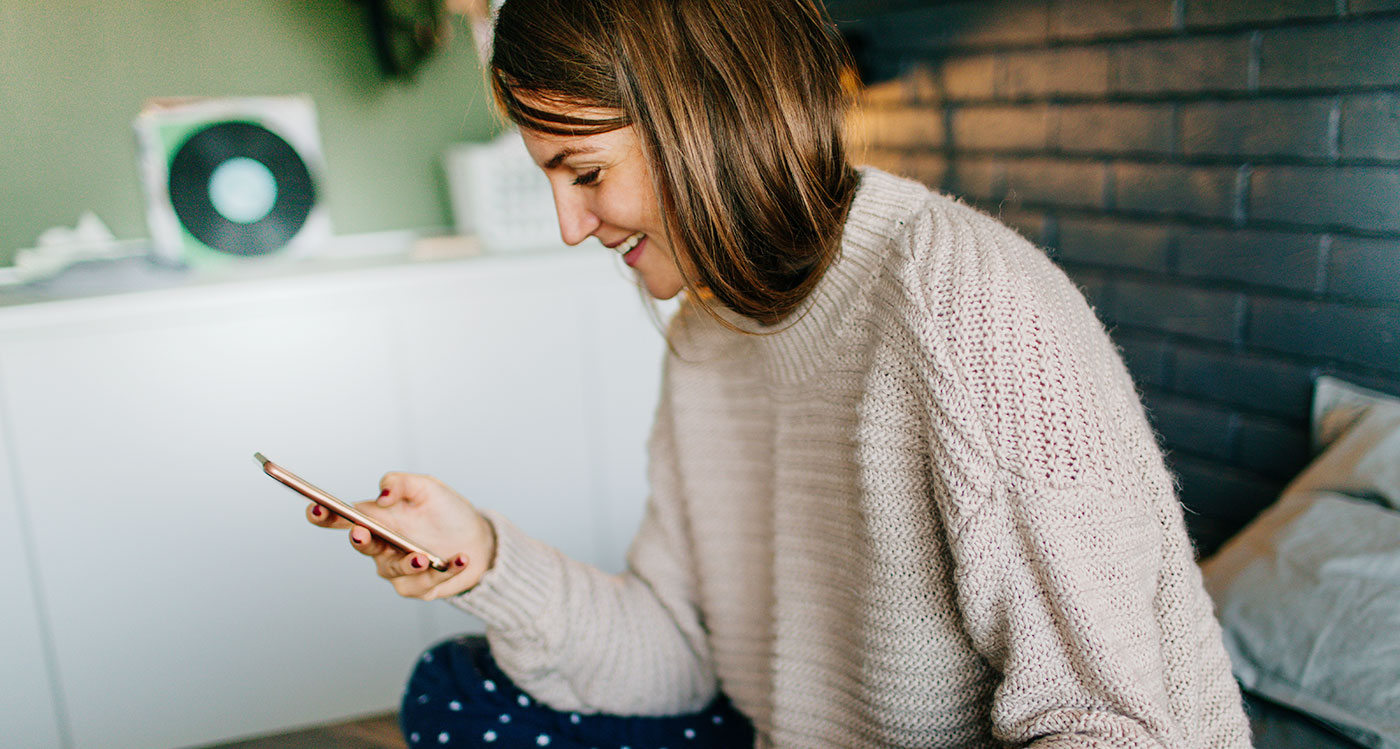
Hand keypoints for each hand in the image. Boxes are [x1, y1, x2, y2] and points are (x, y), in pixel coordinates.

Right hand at [306, 472, 496, 599]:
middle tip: (362, 534)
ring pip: (394, 568)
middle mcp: (382, 545)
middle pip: (362, 545)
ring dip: (408, 562)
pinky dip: (444, 570)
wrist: (478, 539)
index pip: (343, 517)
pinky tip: (460, 559)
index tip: (316, 509)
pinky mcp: (416, 587)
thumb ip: (401, 483)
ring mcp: (397, 568)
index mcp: (378, 518)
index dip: (324, 515)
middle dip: (360, 540)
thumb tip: (381, 494)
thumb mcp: (427, 488)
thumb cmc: (447, 512)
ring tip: (425, 556)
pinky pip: (424, 583)